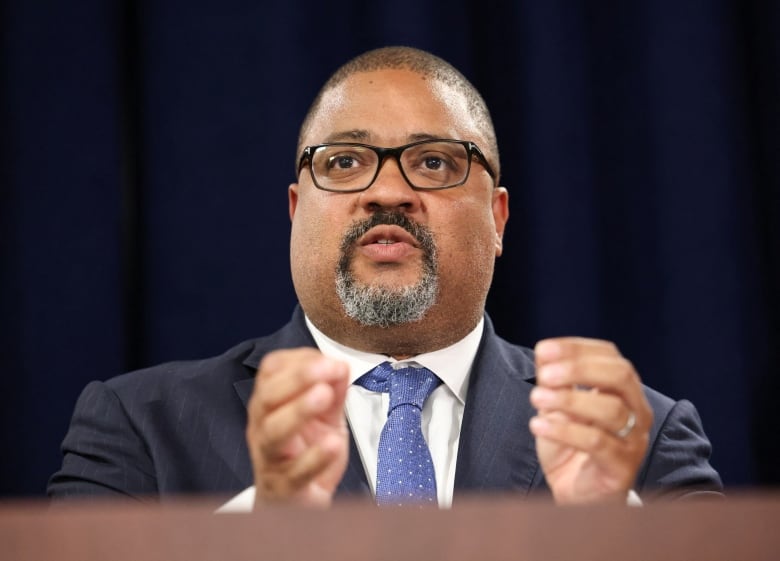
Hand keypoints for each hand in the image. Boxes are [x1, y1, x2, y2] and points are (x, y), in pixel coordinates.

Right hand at [246, 348, 348, 507]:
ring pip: (274, 431)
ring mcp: (270, 457)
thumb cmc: (305, 453)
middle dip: (298, 378)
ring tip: (324, 396)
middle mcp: (263, 426)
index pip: (272, 370)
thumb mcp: (324, 416)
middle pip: (268, 396)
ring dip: (299, 410)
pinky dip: (314, 458)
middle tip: (327, 370)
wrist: (296, 502)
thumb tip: (341, 366)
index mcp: (271, 403)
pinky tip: (331, 444)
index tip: (329, 361)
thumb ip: (334, 391)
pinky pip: (294, 472)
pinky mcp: (284, 487)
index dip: (299, 360)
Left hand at [529, 337, 652, 503]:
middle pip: (620, 375)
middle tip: (545, 374)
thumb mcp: (556, 407)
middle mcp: (636, 410)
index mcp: (621, 389)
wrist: (577, 494)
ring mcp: (634, 439)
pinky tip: (539, 425)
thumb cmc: (570, 446)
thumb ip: (554, 381)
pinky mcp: (623, 467)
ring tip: (537, 398)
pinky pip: (597, 443)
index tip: (544, 349)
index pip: (609, 355)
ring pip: (611, 409)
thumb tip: (544, 353)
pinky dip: (565, 430)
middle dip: (579, 368)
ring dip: (569, 399)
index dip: (577, 348)